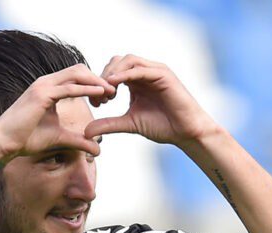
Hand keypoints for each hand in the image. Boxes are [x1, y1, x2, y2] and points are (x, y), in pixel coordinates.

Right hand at [0, 64, 115, 160]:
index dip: (94, 83)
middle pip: (79, 70)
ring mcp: (42, 86)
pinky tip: (101, 94)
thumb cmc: (26, 140)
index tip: (109, 96)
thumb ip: (79, 140)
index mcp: (48, 88)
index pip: (76, 77)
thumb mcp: (60, 138)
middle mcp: (45, 82)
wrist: (2, 144)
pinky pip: (69, 88)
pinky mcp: (41, 95)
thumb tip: (98, 148)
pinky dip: (87, 89)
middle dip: (98, 78)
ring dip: (96, 81)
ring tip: (111, 91)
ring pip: (76, 74)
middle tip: (114, 91)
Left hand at [85, 55, 215, 147]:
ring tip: (105, 91)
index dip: (99, 83)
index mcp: (136, 80)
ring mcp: (155, 71)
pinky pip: (141, 69)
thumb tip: (86, 131)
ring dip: (113, 73)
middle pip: (117, 61)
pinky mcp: (163, 74)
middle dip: (103, 76)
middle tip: (98, 97)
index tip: (94, 102)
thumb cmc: (162, 126)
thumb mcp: (129, 123)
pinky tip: (114, 86)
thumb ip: (109, 124)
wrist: (185, 132)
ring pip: (128, 60)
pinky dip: (126, 74)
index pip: (112, 71)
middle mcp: (145, 72)